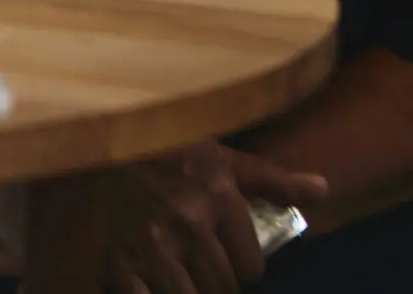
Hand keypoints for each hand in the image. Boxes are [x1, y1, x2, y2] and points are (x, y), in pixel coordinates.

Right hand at [99, 142, 326, 293]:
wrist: (89, 134)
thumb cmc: (158, 144)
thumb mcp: (216, 152)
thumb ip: (270, 178)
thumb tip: (322, 189)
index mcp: (217, 197)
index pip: (252, 267)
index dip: (241, 268)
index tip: (224, 259)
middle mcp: (189, 224)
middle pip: (224, 288)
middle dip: (215, 283)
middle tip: (198, 269)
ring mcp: (151, 246)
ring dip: (187, 290)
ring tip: (176, 275)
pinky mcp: (116, 262)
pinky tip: (150, 284)